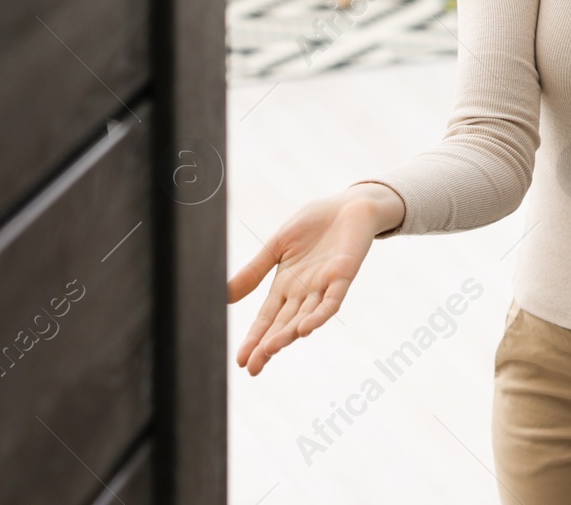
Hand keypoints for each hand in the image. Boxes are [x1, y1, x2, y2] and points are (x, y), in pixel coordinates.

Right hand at [227, 183, 402, 374]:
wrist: (348, 204)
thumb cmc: (314, 224)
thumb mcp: (276, 246)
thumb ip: (254, 271)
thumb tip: (222, 297)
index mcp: (285, 286)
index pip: (266, 319)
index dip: (254, 339)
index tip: (241, 361)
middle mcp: (303, 292)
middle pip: (283, 324)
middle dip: (268, 346)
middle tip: (253, 367)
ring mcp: (324, 286)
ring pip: (304, 316)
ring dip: (288, 334)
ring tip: (271, 350)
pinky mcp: (343, 276)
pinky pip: (331, 300)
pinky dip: (319, 315)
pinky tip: (305, 328)